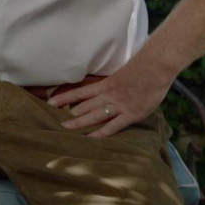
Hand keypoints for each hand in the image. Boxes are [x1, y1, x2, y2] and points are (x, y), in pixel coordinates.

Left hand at [49, 60, 173, 136]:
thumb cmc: (141, 69)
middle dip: (70, 115)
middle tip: (55, 122)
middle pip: (84, 106)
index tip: (50, 102)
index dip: (64, 98)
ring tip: (66, 129)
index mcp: (105, 85)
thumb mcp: (121, 75)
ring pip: (95, 116)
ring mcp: (119, 105)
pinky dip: (102, 132)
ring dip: (80, 123)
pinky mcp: (132, 114)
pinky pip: (113, 126)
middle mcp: (108, 95)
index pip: (79, 92)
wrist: (155, 67)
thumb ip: (111, 84)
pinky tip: (91, 138)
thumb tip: (104, 90)